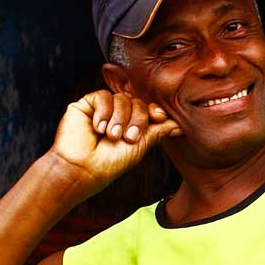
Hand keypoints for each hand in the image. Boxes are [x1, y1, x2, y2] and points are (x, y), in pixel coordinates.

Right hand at [49, 91, 181, 192]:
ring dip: (119, 118)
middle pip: (137, 102)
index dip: (154, 110)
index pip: (148, 109)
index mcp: (133, 125)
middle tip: (128, 138)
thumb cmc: (111, 162)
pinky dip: (103, 112)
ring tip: (111, 136)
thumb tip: (180, 126)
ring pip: (121, 98)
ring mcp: (103, 109)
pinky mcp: (86, 105)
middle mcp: (119, 115)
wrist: (84, 168)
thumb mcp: (140, 146)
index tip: (158, 117)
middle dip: (136, 119)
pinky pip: (102, 96)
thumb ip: (158, 132)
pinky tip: (98, 128)